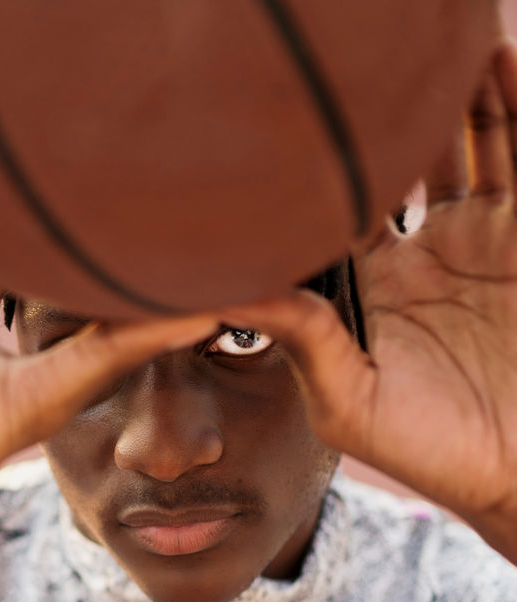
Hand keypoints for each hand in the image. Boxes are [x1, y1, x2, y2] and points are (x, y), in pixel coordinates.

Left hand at [221, 40, 516, 564]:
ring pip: (463, 139)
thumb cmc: (428, 452)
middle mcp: (418, 251)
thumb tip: (223, 286)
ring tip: (434, 39)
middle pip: (397, 157)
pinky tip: (498, 58)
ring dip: (450, 90)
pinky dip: (512, 105)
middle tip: (361, 51)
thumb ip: (297, 337)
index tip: (280, 114)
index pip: (331, 205)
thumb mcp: (347, 402)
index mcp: (364, 285)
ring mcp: (477, 237)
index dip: (314, 163)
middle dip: (385, 109)